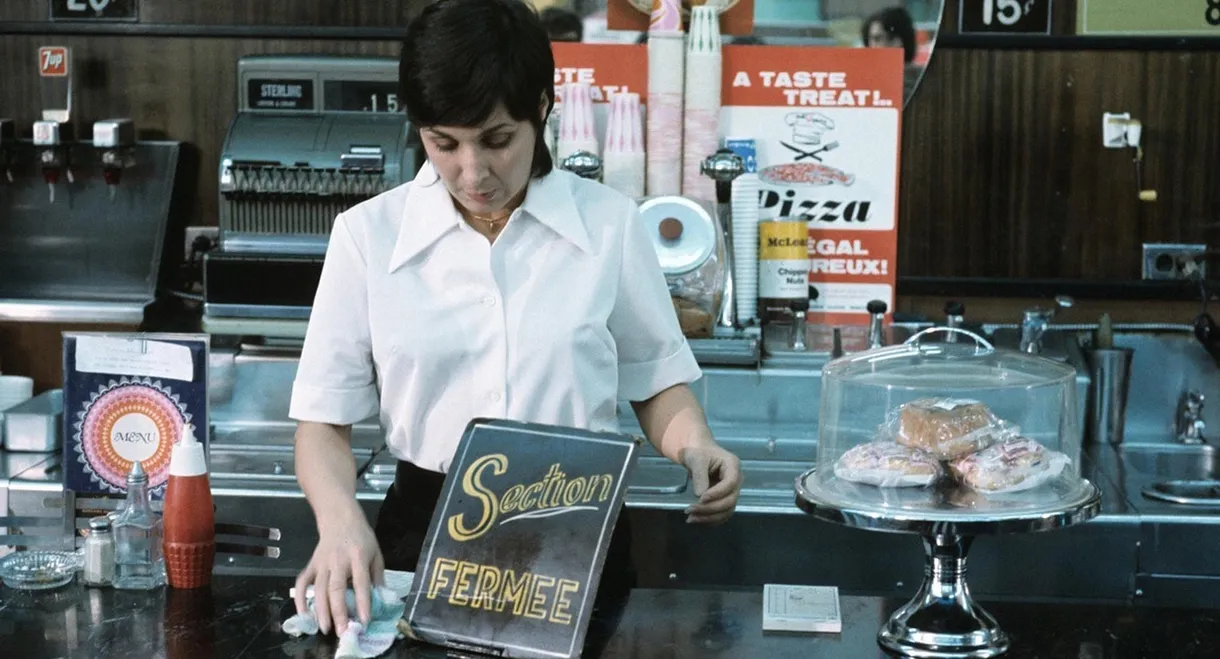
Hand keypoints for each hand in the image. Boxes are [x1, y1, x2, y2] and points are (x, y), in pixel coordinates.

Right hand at [293, 513, 384, 635]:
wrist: (340, 518)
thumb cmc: (361, 537)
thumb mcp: (376, 552)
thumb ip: (377, 575)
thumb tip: (380, 598)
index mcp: (358, 557)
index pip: (361, 582)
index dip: (363, 602)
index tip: (364, 620)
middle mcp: (338, 561)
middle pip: (336, 589)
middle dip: (338, 612)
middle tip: (342, 631)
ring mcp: (322, 563)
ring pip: (319, 589)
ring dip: (321, 610)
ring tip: (325, 628)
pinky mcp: (311, 564)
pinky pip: (302, 582)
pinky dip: (300, 598)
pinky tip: (304, 614)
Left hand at [678, 444, 741, 524]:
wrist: (698, 453)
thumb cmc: (698, 452)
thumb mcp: (696, 459)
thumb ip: (699, 476)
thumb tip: (699, 496)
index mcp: (733, 465)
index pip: (730, 483)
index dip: (717, 493)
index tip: (700, 498)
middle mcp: (736, 480)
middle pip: (730, 500)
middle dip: (710, 508)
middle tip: (690, 509)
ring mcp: (732, 491)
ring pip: (727, 510)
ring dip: (709, 517)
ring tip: (690, 518)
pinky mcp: (725, 500)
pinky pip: (722, 514)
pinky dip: (710, 519)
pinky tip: (695, 519)